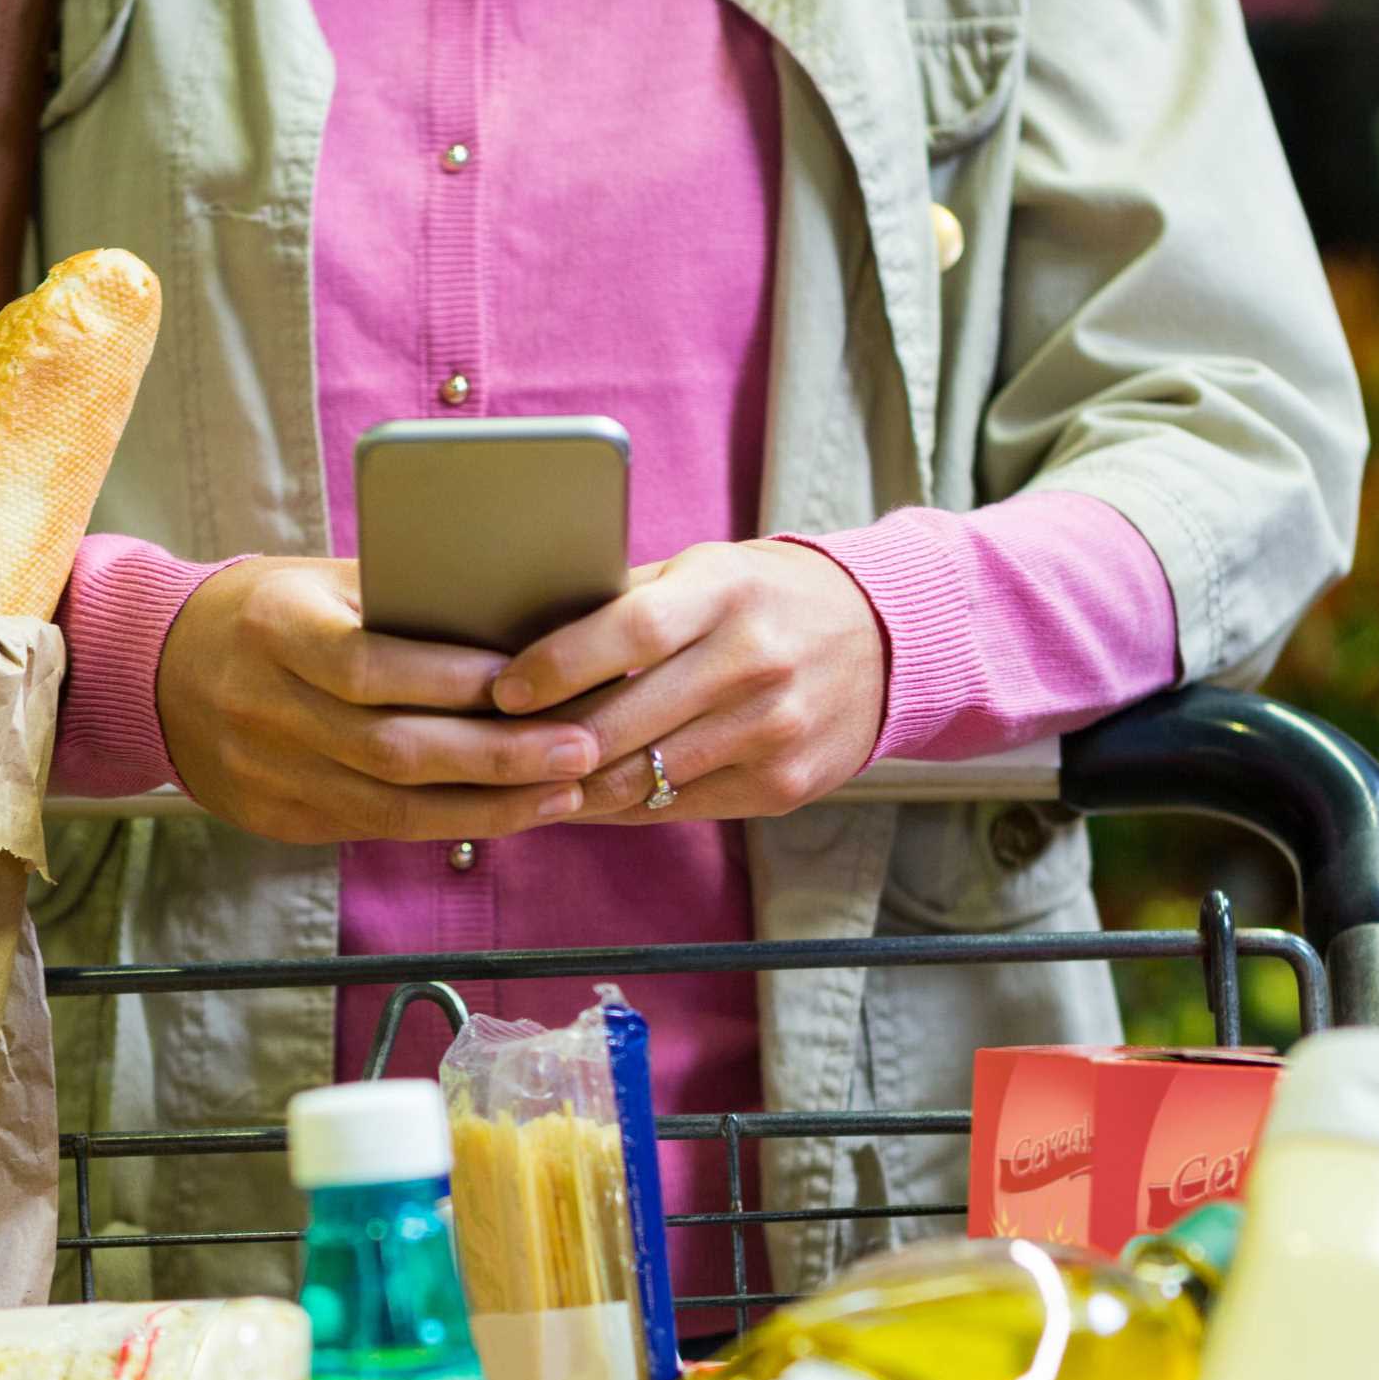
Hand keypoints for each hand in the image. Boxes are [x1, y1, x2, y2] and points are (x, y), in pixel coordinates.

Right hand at [155, 557, 601, 843]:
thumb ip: (399, 602)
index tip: (530, 681)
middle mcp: (264, 707)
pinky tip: (509, 812)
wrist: (157, 672)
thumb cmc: (266, 612)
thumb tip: (516, 620)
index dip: (450, 681)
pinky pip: (376, 828)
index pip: (368, 666)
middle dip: (498, 755)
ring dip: (490, 804)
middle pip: (391, 747)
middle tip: (580, 749)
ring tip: (565, 791)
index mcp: (275, 628)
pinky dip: (450, 823)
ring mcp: (266, 774)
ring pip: (392, 806)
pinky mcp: (278, 818)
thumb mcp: (319, 583)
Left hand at [490, 541, 886, 820]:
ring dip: (574, 788)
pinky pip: (678, 806)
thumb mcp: (705, 572)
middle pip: (626, 721)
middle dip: (548, 745)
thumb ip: (626, 600)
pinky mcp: (782, 784)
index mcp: (726, 592)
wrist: (886, 640)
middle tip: (493, 752)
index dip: (557, 666)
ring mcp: (773, 730)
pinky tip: (584, 798)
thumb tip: (520, 633)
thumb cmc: (765, 600)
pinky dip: (623, 807)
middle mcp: (754, 662)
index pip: (628, 631)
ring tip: (524, 783)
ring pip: (645, 778)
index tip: (505, 690)